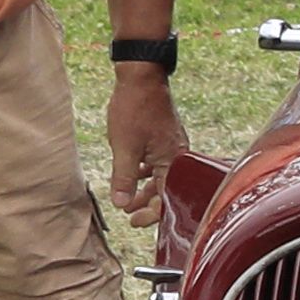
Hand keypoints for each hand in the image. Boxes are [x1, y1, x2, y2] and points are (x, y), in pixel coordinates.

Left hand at [103, 62, 186, 232]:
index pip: (166, 198)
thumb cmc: (135, 110)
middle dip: (147, 204)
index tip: (133, 221)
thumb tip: (121, 204)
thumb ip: (124, 179)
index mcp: (173, 162)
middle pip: (166, 189)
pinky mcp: (166, 138)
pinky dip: (146, 172)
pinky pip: (159, 162)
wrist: (142, 78)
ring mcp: (173, 146)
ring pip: (161, 176)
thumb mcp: (124, 149)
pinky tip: (134, 173)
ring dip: (144, 188)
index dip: (150, 214)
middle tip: (129, 214)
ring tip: (127, 197)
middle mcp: (178, 156)